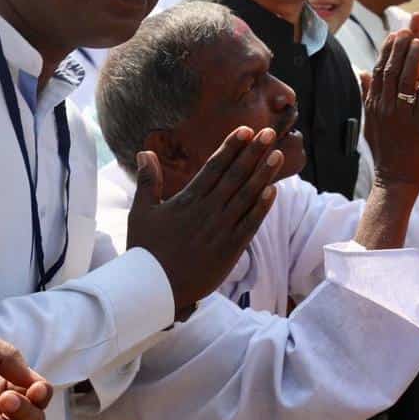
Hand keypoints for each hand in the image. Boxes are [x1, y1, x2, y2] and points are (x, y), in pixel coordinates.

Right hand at [127, 126, 283, 319]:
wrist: (154, 288)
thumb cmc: (146, 249)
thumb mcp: (141, 212)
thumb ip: (148, 181)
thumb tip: (145, 152)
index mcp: (188, 199)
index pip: (215, 166)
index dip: (232, 147)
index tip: (246, 130)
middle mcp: (207, 210)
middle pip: (235, 175)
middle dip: (253, 152)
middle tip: (268, 133)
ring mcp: (221, 229)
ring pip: (247, 196)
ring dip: (263, 174)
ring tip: (277, 154)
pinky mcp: (230, 249)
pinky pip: (250, 224)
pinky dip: (262, 207)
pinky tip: (273, 191)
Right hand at [365, 30, 418, 189]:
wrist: (395, 180)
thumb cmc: (386, 152)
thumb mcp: (371, 122)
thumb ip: (367, 95)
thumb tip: (361, 72)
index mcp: (374, 105)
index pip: (378, 70)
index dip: (386, 50)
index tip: (394, 34)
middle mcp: (384, 107)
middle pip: (390, 70)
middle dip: (399, 47)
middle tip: (408, 30)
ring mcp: (400, 115)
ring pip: (404, 79)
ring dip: (412, 58)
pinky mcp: (418, 124)